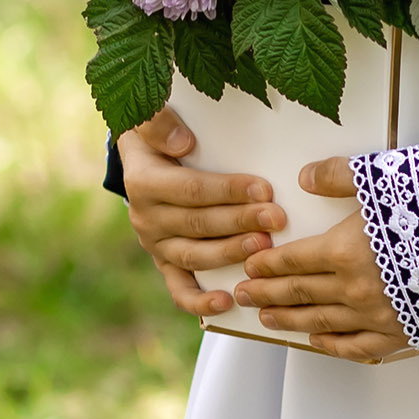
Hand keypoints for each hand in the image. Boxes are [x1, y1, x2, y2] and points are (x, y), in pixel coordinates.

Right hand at [119, 108, 280, 318]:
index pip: (191, 189)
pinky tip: (227, 302)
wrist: (141, 155)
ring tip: (264, 249)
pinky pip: (179, 289)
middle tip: (277, 218)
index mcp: (143, 181)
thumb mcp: (151, 116)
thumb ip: (159, 121)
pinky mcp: (165, 262)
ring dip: (231, 254)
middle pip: (199, 224)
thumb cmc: (158, 132)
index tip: (264, 189)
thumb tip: (182, 144)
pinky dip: (200, 302)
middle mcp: (146, 216)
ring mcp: (156, 243)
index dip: (228, 191)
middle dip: (241, 221)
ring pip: (195, 256)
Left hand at [237, 157, 409, 361]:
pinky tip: (319, 342)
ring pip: (321, 322)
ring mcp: (376, 316)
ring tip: (267, 320)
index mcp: (343, 251)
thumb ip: (340, 176)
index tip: (249, 268)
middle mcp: (353, 289)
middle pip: (298, 294)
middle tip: (243, 297)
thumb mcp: (384, 175)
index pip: (291, 261)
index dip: (267, 265)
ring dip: (290, 321)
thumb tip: (306, 178)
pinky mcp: (402, 333)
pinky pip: (358, 347)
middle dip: (267, 295)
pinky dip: (334, 345)